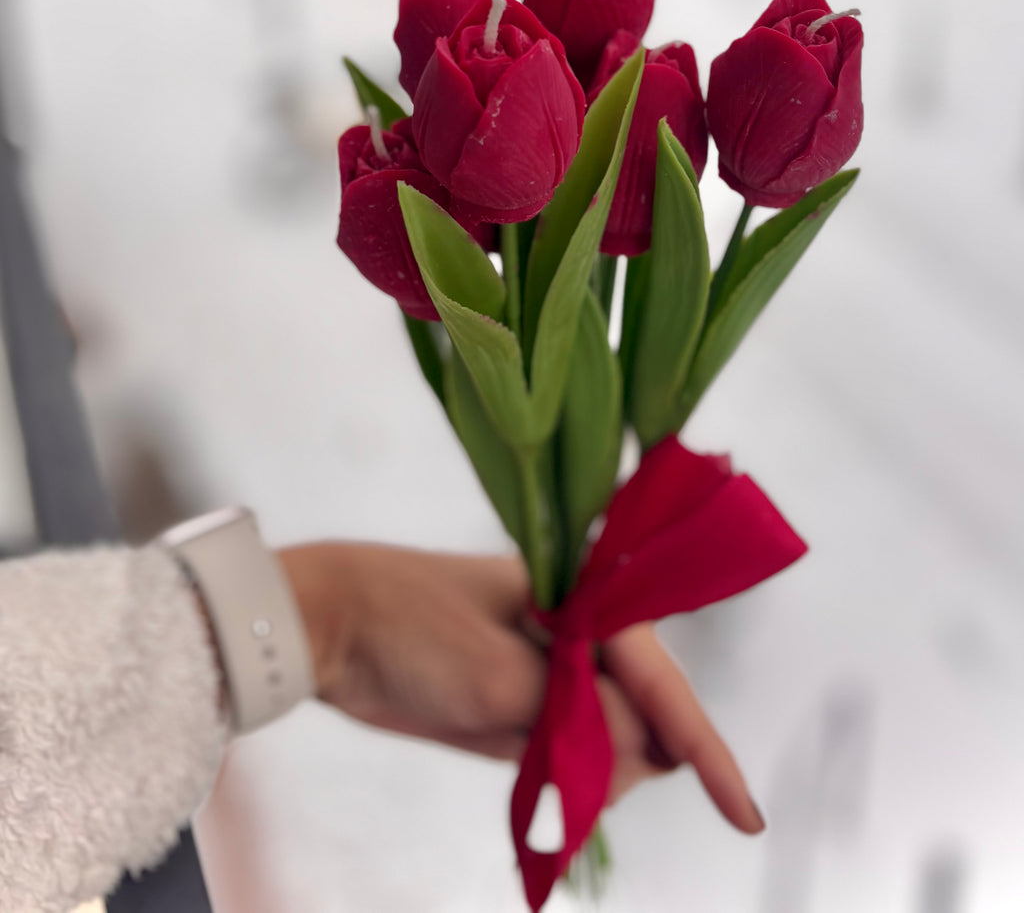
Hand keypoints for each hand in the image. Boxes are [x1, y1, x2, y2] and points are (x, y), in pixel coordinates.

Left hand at [278, 542, 762, 831]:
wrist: (328, 627)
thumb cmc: (410, 628)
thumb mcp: (499, 679)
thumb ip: (580, 719)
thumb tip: (648, 752)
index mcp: (586, 596)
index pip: (662, 680)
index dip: (705, 748)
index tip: (746, 815)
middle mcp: (580, 630)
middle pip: (643, 717)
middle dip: (621, 758)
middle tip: (543, 757)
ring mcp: (551, 669)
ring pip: (607, 744)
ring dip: (582, 772)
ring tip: (504, 740)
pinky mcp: (520, 703)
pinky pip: (566, 755)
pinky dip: (557, 778)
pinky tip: (528, 777)